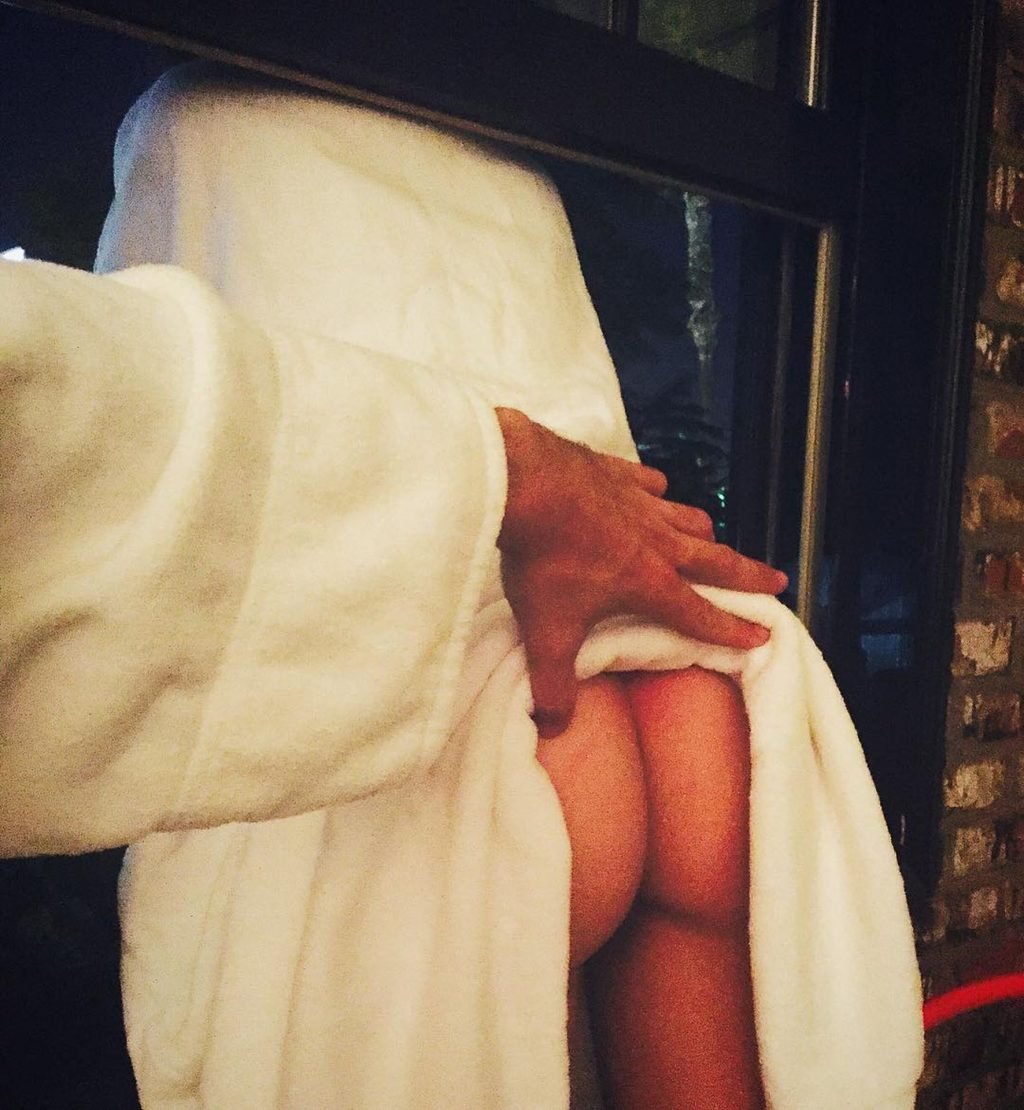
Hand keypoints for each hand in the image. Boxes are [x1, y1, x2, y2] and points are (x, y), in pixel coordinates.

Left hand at [495, 408, 786, 737]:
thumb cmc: (542, 559)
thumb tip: (553, 729)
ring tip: (714, 539)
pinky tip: (656, 490)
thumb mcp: (546, 632)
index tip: (763, 635)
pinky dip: (658, 491)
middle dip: (748, 574)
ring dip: (706, 533)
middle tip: (777, 578)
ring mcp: (639, 501)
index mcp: (648, 582)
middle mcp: (656, 540)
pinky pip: (650, 481)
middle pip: (715, 559)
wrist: (521, 483)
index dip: (732, 629)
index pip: (700, 613)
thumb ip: (552, 685)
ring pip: (688, 518)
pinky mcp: (616, 471)